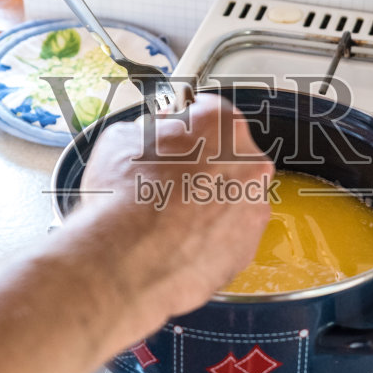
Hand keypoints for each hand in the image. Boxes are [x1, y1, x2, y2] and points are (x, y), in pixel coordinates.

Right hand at [74, 96, 273, 336]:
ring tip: (169, 216)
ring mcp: (252, 209)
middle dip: (199, 165)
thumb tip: (145, 139)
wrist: (127, 259)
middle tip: (166, 179)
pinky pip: (228, 235)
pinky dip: (208, 237)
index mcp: (223, 124)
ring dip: (206, 202)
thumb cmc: (125, 197)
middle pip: (226, 156)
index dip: (181, 125)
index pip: (206, 113)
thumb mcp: (120, 138)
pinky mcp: (247, 248)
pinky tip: (178, 240)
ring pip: (231, 197)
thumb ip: (147, 133)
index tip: (168, 137)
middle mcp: (249, 163)